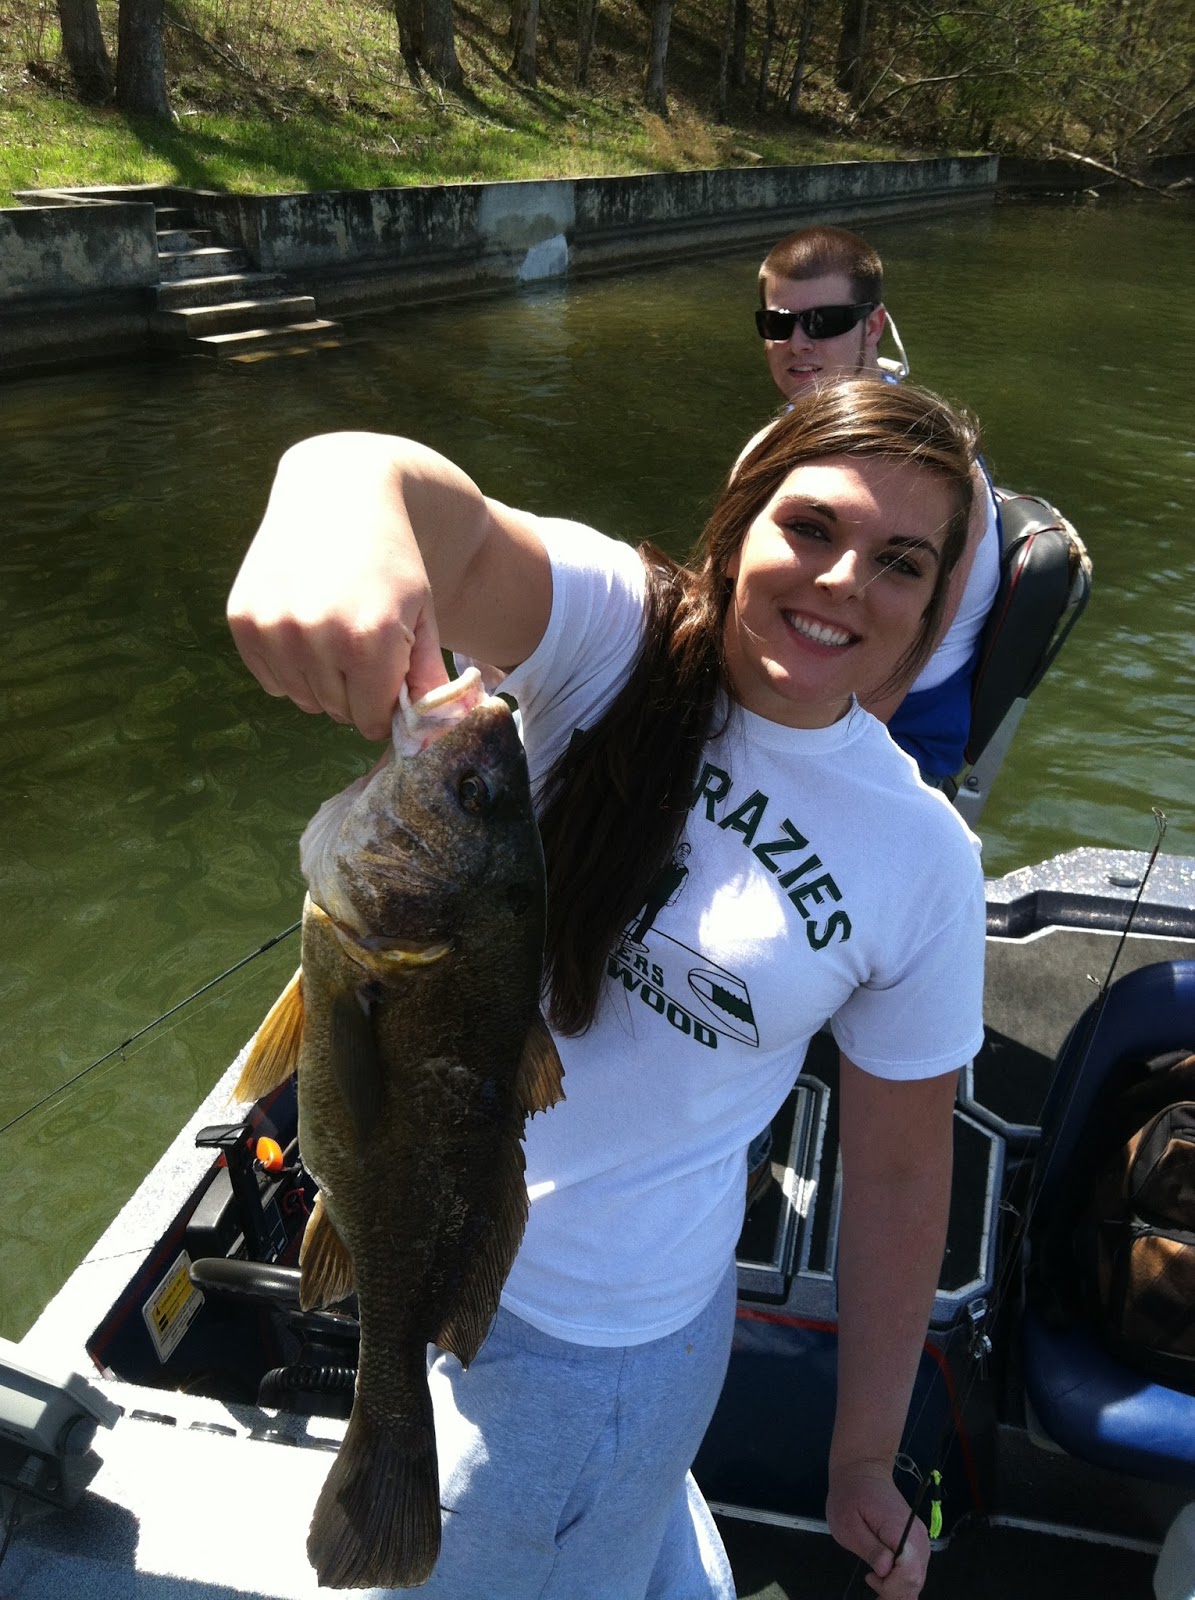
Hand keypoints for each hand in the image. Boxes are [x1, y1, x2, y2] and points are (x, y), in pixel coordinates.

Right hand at [227, 437, 450, 739]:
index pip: (372, 719)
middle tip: (361, 647)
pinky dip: (289, 667)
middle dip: (354, 693)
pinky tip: (305, 624)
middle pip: (337, 711)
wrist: (340, 495)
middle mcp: (316, 636)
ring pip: (302, 699)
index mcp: (369, 640)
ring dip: (321, 682)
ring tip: (335, 632)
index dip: (384, 706)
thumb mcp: (423, 615)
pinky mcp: (243, 619)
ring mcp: (274, 627)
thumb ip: (428, 678)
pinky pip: (270, 680)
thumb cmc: (392, 563)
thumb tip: (431, 732)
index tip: (387, 680)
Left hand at [826, 1459, 929, 1598]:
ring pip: (917, 1579)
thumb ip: (869, 1547)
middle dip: (894, 1593)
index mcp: (902, 1530)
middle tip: (871, 1586)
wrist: (862, 1470)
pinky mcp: (915, 1542)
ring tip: (875, 1583)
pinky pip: (914, 1570)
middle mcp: (918, 1537)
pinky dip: (901, 1581)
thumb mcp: (848, 1522)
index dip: (892, 1586)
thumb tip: (885, 1570)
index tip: (870, 1579)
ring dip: (898, 1589)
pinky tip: (883, 1577)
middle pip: (916, 1580)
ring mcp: (919, 1540)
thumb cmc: (850, 1494)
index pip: (909, 1573)